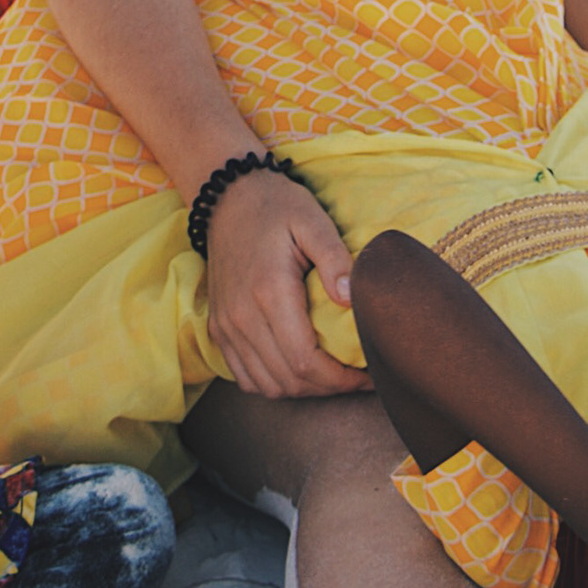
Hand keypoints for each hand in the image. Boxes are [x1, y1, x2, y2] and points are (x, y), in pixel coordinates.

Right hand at [202, 169, 368, 401]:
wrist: (228, 198)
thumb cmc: (277, 207)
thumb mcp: (313, 220)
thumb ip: (335, 259)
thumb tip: (351, 302)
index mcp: (269, 292)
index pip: (306, 361)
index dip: (340, 380)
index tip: (368, 376)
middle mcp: (242, 316)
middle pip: (290, 380)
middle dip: (329, 388)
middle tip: (358, 378)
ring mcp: (226, 325)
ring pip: (267, 385)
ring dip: (303, 390)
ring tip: (332, 377)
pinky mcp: (218, 328)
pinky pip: (245, 376)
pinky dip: (273, 383)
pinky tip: (297, 371)